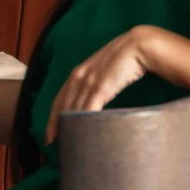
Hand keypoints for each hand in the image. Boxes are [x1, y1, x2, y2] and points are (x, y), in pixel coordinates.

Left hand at [45, 26, 181, 143]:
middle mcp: (80, 77)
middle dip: (56, 125)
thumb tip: (99, 102)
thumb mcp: (106, 72)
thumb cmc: (126, 59)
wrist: (139, 45)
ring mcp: (89, 82)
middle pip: (62, 106)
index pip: (60, 98)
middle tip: (52, 143)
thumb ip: (99, 85)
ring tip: (67, 144)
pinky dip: (83, 121)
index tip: (49, 134)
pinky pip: (88, 108)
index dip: (53, 117)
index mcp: (79, 73)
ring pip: (73, 109)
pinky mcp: (101, 87)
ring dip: (69, 126)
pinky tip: (82, 133)